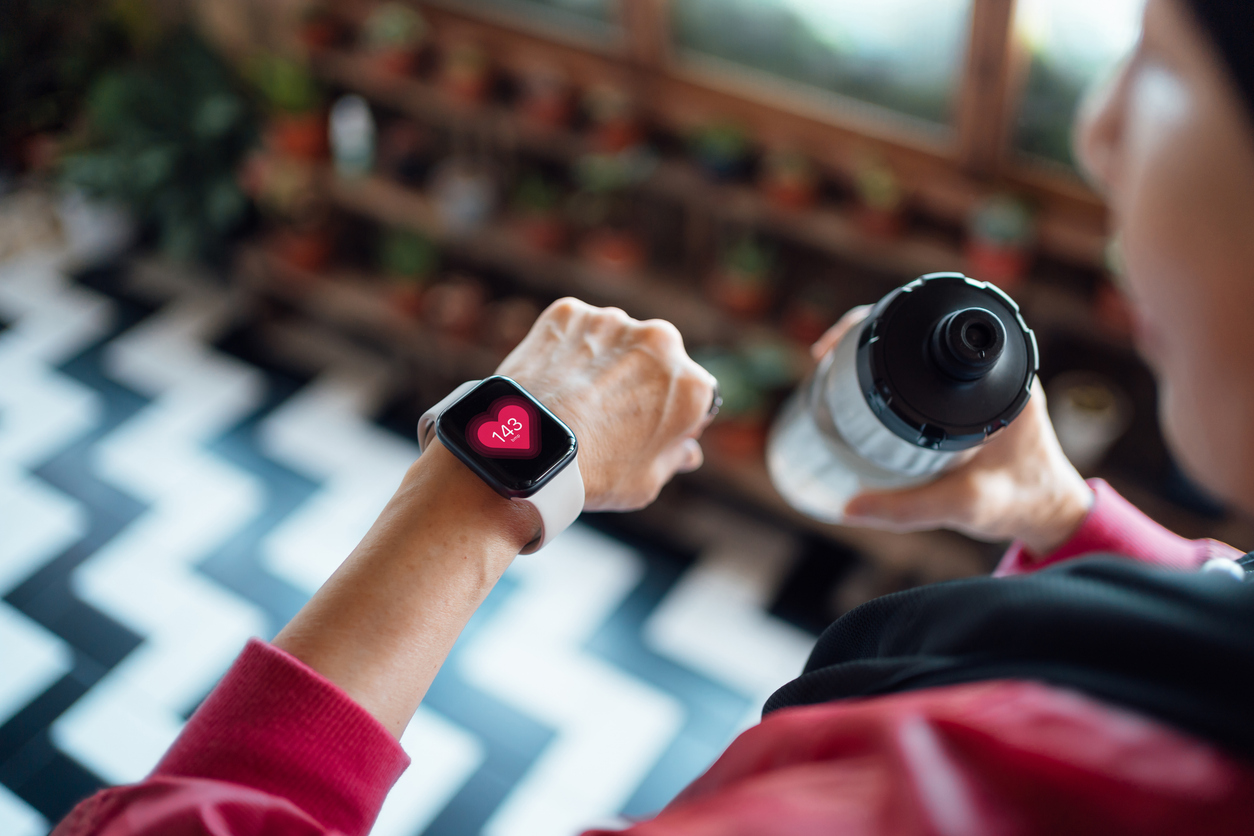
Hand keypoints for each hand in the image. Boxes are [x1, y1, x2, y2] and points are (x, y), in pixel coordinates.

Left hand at [496, 298, 717, 511]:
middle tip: (610, 415)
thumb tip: (686, 451)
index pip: (695, 396)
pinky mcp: (569, 312)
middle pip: (658, 360)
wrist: (525, 449)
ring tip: (576, 400)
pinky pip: (575, 330)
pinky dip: (567, 349)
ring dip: (605, 362)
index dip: (673, 416)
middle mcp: (660, 341)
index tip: (651, 430)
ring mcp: (612, 321)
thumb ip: (673, 458)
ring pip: (616, 341)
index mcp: (692, 385)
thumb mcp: (646, 482)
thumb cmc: (592, 474)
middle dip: (642, 382)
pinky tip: (554, 381)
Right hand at [813, 308, 1093, 555]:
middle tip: (828, 355)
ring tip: (836, 364)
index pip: (938, 333)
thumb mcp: (965, 507)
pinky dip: (894, 369)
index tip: (847, 344)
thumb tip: (851, 508)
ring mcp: (982, 381)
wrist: (1050, 514)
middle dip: (870, 333)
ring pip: (922, 347)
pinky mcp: (970, 396)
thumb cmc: (1023, 502)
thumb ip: (909, 508)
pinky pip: (927, 368)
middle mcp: (995, 371)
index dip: (888, 326)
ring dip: (879, 348)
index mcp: (1004, 381)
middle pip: (923, 331)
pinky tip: (866, 382)